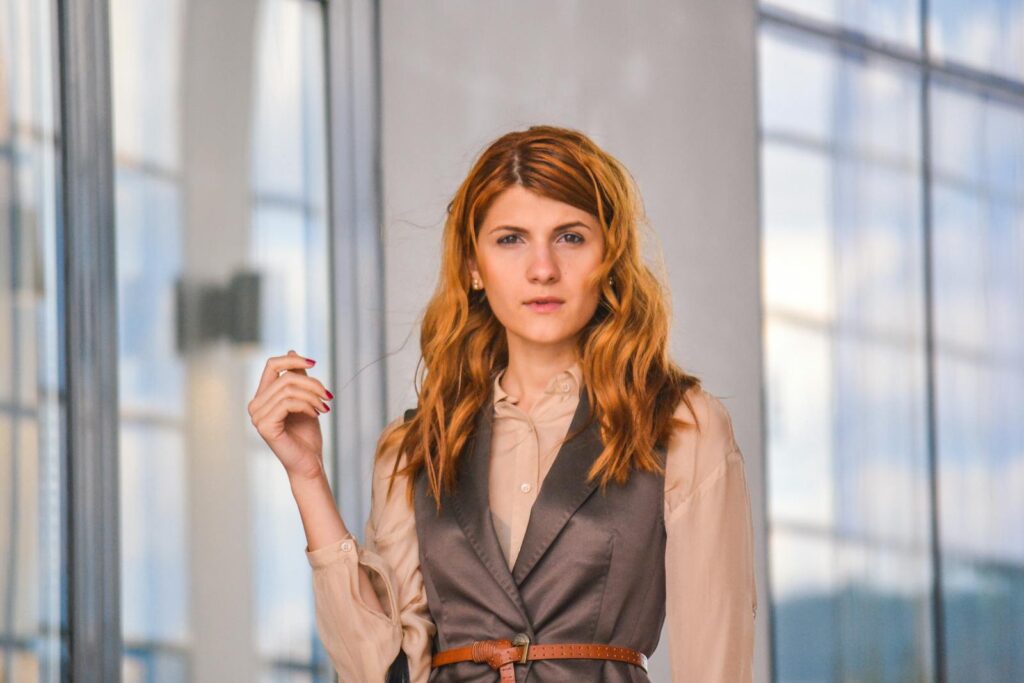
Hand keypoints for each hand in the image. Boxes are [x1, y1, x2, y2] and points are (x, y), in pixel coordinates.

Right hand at [248, 350, 333, 480]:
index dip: (293, 359)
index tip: (314, 363)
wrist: (309, 463)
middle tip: (328, 396)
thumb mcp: (305, 399)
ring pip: (288, 389)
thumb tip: (292, 351)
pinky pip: (287, 403)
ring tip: (324, 407)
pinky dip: (306, 405)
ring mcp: (257, 416)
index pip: (272, 365)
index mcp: (263, 397)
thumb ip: (297, 378)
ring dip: (312, 396)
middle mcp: (255, 405)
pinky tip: (316, 414)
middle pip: (285, 377)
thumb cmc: (306, 435)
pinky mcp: (264, 426)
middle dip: (312, 384)